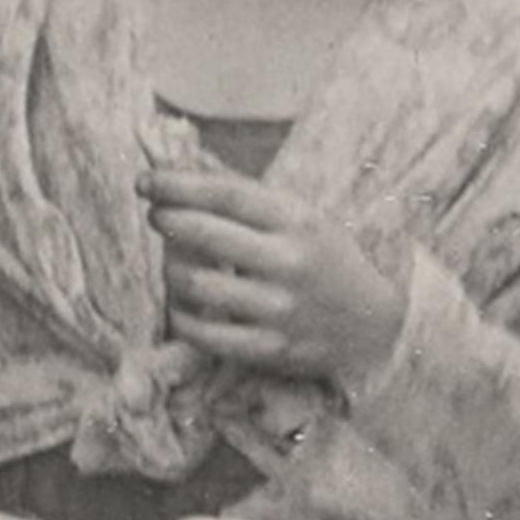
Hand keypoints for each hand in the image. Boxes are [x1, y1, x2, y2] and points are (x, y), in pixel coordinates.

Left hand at [141, 163, 404, 390]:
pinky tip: (182, 304)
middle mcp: (287, 262)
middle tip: (156, 216)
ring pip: (196, 284)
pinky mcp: (269, 349)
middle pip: (204, 234)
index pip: (225, 194)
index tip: (146, 181)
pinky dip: (180, 315)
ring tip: (174, 262)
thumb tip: (183, 170)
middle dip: (167, 220)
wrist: (372, 326)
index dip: (177, 184)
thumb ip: (248, 198)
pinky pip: (202, 333)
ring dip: (172, 269)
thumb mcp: (302, 217)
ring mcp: (278, 309)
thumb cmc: (325, 261)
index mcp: (297, 220)